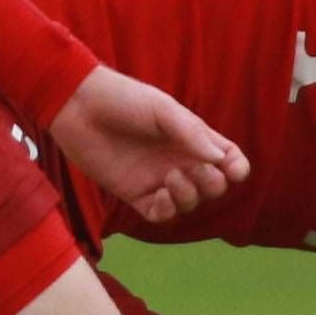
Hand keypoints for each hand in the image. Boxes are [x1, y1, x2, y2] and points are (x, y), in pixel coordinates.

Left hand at [49, 65, 247, 226]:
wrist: (79, 107)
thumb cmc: (123, 100)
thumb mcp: (162, 110)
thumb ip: (192, 134)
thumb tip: (220, 159)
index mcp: (192, 138)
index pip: (226, 159)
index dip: (236, 168)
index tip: (233, 170)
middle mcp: (179, 160)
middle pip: (212, 186)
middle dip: (211, 184)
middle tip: (193, 169)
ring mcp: (157, 179)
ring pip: (188, 203)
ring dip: (188, 197)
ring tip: (170, 178)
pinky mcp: (134, 194)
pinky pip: (160, 215)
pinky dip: (167, 211)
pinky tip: (160, 197)